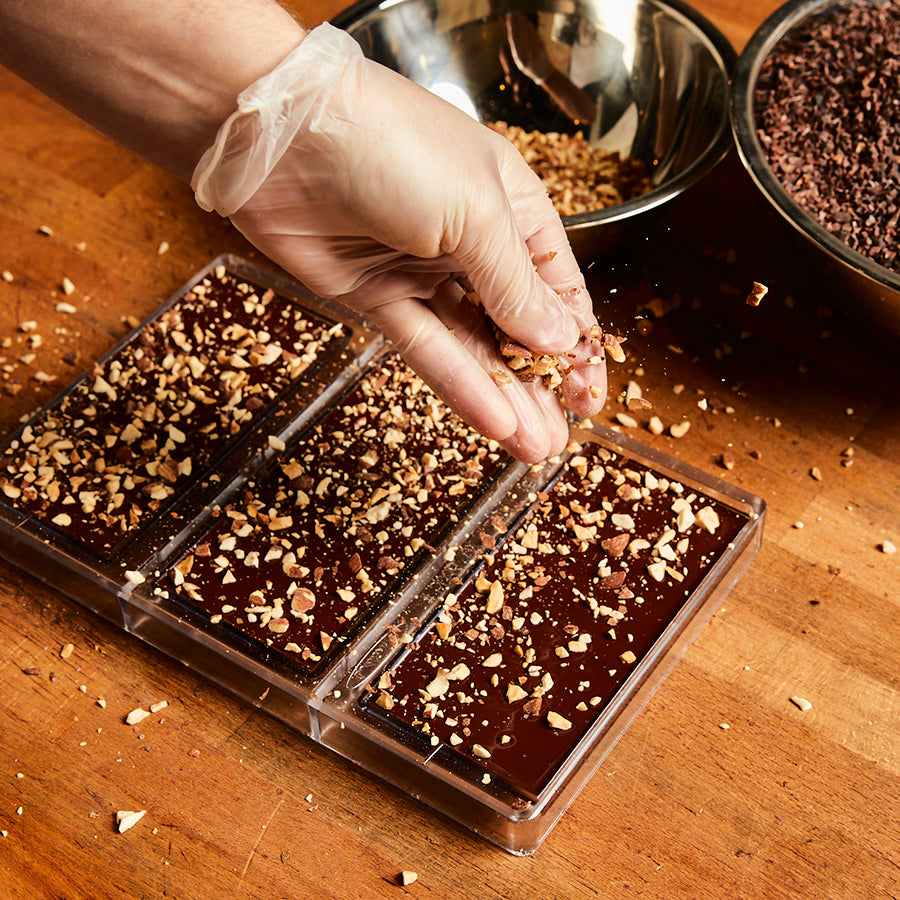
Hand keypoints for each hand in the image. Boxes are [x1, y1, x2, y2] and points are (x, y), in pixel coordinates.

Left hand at [193, 24, 606, 462]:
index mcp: (511, 207)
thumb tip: (560, 340)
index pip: (557, 286)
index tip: (590, 393)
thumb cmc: (394, 148)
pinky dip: (458, 384)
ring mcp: (423, 273)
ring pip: (473, 346)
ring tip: (536, 448)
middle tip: (561, 439)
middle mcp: (471, 242)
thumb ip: (517, 286)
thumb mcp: (477, 214)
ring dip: (505, 396)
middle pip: (516, 325)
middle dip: (540, 383)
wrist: (283, 135)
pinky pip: (427, 348)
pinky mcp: (378, 297)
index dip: (577, 342)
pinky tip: (492, 421)